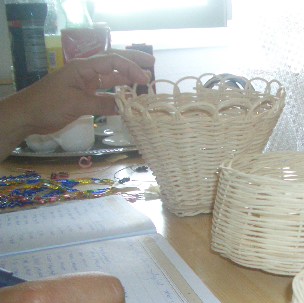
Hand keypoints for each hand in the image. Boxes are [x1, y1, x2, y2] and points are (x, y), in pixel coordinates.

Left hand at [20, 51, 153, 133]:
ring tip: (145, 84)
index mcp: (83, 68)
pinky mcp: (85, 98)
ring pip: (111, 80)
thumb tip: (125, 107)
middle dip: (133, 64)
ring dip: (128, 81)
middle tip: (153, 65)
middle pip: (114, 65)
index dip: (131, 68)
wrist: (26, 116)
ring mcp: (86, 86)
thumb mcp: (76, 103)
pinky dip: (118, 98)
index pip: (112, 62)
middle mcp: (87, 74)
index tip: (145, 78)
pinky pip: (106, 95)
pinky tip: (129, 102)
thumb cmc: (48, 104)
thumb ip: (101, 104)